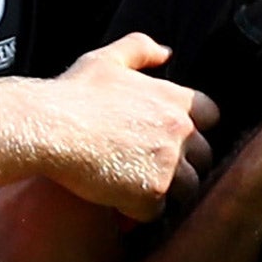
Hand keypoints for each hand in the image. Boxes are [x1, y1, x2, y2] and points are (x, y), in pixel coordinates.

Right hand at [47, 34, 218, 220]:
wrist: (49, 128)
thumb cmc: (73, 94)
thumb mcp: (107, 59)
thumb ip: (140, 49)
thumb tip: (166, 53)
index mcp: (176, 101)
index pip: (212, 117)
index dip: (194, 129)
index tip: (172, 137)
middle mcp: (180, 132)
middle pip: (204, 157)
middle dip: (185, 164)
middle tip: (153, 168)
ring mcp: (169, 164)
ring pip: (188, 189)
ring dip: (166, 192)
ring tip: (137, 189)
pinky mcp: (151, 193)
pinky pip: (158, 212)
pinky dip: (140, 212)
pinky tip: (120, 203)